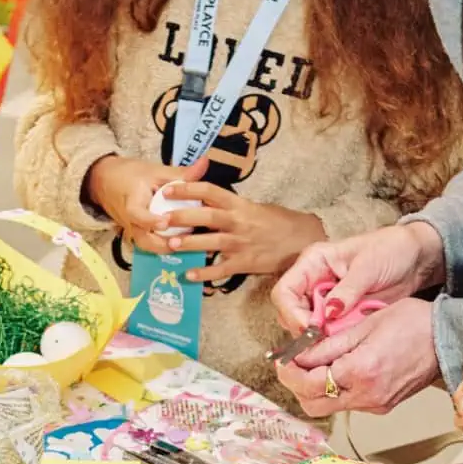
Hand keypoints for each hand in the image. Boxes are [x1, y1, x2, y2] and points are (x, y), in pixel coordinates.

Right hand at [85, 154, 207, 254]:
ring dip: (165, 249)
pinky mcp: (136, 235)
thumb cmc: (131, 174)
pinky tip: (183, 246)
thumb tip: (206, 161)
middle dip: (162, 244)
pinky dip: (163, 247)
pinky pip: (149, 245)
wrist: (106, 182)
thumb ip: (181, 172)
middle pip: (142, 239)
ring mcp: (132, 230)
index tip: (165, 222)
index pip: (137, 214)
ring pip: (146, 247)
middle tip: (184, 241)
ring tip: (188, 246)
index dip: (150, 220)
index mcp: (131, 201)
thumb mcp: (156, 170)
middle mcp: (129, 220)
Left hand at [154, 180, 324, 280]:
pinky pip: (221, 269)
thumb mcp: (255, 207)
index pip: (210, 191)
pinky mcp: (245, 263)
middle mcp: (238, 222)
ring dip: (189, 244)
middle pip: (206, 215)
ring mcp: (240, 243)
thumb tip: (207, 202)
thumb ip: (231, 206)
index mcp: (239, 204)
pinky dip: (205, 273)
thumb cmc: (278, 222)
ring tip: (169, 245)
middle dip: (182, 216)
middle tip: (160, 218)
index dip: (188, 188)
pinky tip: (189, 275)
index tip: (168, 188)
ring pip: (210, 242)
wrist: (302, 241)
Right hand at [273, 222, 444, 333]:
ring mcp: (325, 300)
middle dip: (303, 331)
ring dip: (318, 338)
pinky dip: (333, 341)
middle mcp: (313, 282)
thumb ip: (347, 291)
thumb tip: (327, 314)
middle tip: (323, 342)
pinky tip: (345, 343)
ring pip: (306, 327)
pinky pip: (327, 332)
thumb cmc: (390, 250)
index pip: (284, 292)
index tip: (312, 329)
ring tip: (337, 342)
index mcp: (313, 263)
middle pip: (290, 314)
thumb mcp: (368, 268)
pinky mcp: (339, 314)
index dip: (292, 313)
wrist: (414, 258)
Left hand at [276, 297, 439, 415]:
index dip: (288, 371)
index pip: (308, 383)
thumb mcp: (365, 324)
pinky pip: (348, 403)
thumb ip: (329, 344)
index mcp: (360, 372)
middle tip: (292, 364)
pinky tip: (337, 369)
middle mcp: (367, 395)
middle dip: (296, 385)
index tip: (282, 358)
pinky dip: (335, 389)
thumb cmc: (414, 323)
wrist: (447, 339)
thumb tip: (299, 354)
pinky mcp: (382, 406)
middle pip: (313, 404)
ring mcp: (375, 404)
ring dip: (315, 388)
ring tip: (313, 363)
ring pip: (329, 406)